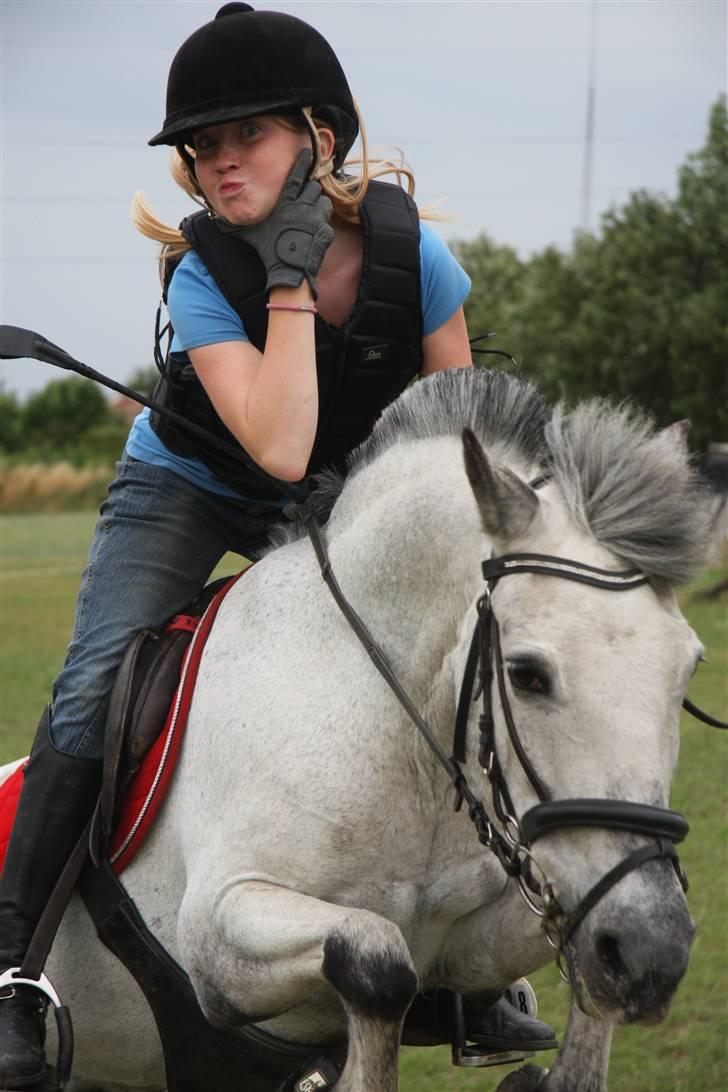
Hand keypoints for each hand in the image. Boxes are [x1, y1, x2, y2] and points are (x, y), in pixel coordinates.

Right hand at [217, 149, 333, 297]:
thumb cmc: (267, 251)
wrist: (288, 269)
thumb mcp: (250, 235)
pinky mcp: (324, 230)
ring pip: (323, 200)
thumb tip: (216, 220)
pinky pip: (327, 219)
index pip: (295, 175)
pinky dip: (322, 222)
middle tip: (304, 199)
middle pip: (313, 187)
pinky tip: (315, 230)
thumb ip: (235, 224)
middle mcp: (302, 206)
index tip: (307, 151)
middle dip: (310, 190)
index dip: (301, 162)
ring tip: (311, 214)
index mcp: (285, 202)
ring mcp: (316, 217)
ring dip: (318, 205)